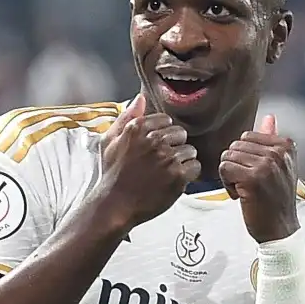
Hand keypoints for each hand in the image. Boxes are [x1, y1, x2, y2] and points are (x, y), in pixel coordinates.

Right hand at [97, 96, 201, 227]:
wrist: (115, 205)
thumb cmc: (112, 175)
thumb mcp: (109, 142)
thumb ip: (126, 117)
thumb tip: (141, 98)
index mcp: (138, 129)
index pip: (166, 121)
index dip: (162, 135)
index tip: (154, 148)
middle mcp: (154, 140)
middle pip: (180, 134)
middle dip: (173, 147)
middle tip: (160, 162)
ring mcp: (167, 158)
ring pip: (189, 151)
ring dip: (181, 161)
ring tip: (165, 173)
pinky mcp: (177, 175)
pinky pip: (195, 167)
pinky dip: (188, 175)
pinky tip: (173, 181)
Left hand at [219, 114, 299, 242]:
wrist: (280, 229)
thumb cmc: (276, 199)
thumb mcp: (280, 167)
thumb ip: (272, 140)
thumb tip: (269, 117)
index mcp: (286, 145)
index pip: (246, 137)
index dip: (244, 157)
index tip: (257, 174)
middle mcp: (279, 152)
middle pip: (234, 146)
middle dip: (235, 166)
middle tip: (249, 184)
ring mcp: (267, 164)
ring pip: (227, 157)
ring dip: (230, 176)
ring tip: (246, 189)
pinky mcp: (252, 178)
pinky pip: (223, 168)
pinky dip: (226, 184)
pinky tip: (240, 195)